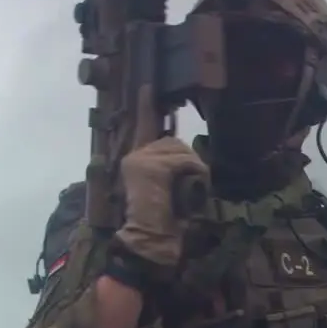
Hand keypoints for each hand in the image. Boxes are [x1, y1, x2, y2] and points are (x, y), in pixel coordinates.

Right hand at [114, 86, 209, 277]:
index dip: (146, 107)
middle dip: (188, 161)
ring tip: (186, 193)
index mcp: (134, 160)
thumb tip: (188, 161)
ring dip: (193, 170)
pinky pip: (183, 161)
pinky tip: (186, 190)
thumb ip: (169, 171)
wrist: (148, 241)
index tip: (148, 86)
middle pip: (173, 142)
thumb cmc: (161, 222)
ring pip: (181, 151)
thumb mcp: (165, 190)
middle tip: (189, 186)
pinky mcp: (149, 167)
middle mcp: (133, 155)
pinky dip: (192, 174)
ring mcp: (140, 159)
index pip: (141, 126)